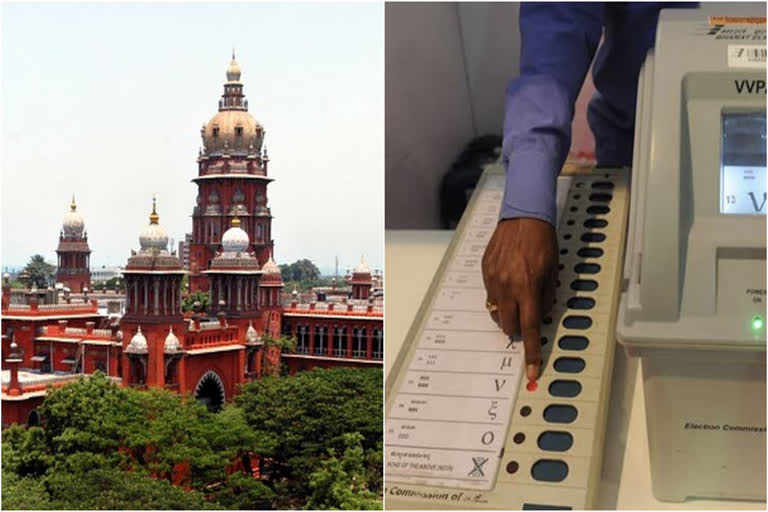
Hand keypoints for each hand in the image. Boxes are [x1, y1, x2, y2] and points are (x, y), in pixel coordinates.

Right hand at [481, 218, 557, 380]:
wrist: (523, 216)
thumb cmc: (541, 240)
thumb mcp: (553, 270)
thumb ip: (547, 296)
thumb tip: (542, 314)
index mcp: (527, 287)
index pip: (529, 328)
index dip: (531, 352)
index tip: (532, 369)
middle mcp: (508, 286)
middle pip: (508, 325)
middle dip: (517, 328)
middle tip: (525, 317)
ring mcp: (493, 279)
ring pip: (497, 311)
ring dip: (507, 311)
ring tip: (517, 293)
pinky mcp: (485, 271)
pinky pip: (490, 293)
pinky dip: (500, 295)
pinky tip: (509, 280)